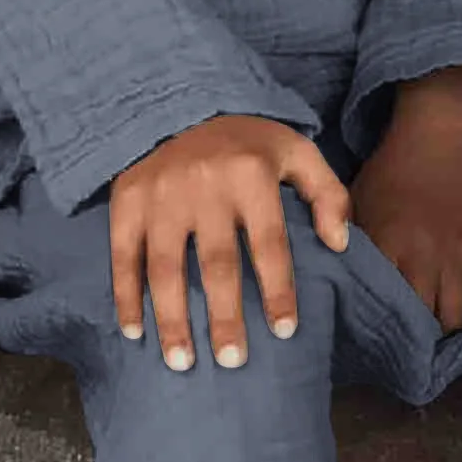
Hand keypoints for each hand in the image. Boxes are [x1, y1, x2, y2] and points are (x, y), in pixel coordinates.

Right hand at [109, 114, 350, 372]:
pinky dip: (126, 296)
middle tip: (233, 360)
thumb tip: (339, 244)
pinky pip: (123, 254)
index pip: (268, 242)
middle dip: (224, 317)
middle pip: (216, 263)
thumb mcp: (295, 151)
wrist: (178, 100)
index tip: (284, 332)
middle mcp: (203, 184)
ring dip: (172, 319)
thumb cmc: (245, 141)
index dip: (278, 290)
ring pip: (165, 267)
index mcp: (250, 172)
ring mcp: (161, 193)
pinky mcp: (127, 198)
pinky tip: (135, 331)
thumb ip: (327, 193)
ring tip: (183, 362)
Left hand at [349, 97, 461, 333]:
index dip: (382, 331)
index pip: (386, 307)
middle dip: (416, 341)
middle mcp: (427, 255)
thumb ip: (347, 242)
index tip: (376, 343)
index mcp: (389, 243)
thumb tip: (336, 283)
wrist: (439, 134)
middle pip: (426, 323)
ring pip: (459, 320)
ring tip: (434, 338)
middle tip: (407, 349)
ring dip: (446, 333)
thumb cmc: (391, 169)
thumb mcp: (358, 201)